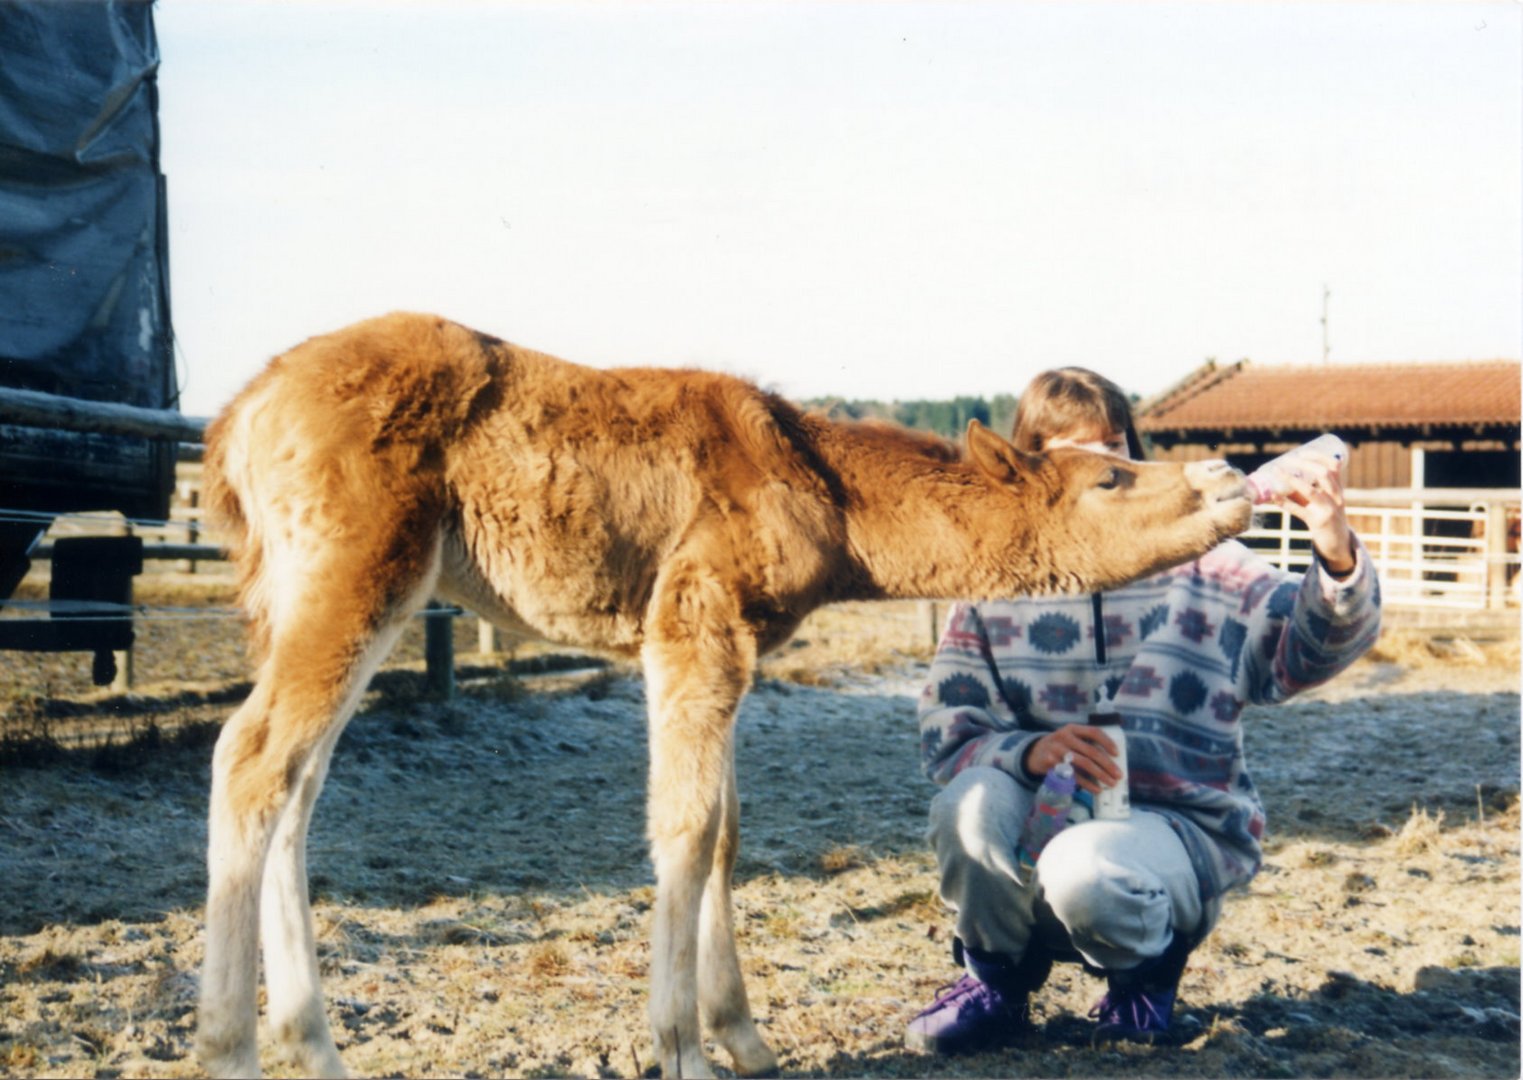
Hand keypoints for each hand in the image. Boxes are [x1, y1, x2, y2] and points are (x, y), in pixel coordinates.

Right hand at [1024, 726, 1122, 794]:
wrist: (1035, 752)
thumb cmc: (1061, 746)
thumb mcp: (1070, 738)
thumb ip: (1086, 744)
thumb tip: (1113, 761)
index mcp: (1073, 728)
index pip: (1093, 732)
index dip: (1107, 742)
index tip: (1117, 754)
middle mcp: (1064, 737)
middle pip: (1091, 751)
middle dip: (1108, 764)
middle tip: (1119, 775)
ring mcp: (1057, 750)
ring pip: (1084, 764)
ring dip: (1100, 775)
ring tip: (1111, 783)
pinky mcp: (1051, 763)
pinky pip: (1073, 775)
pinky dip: (1087, 784)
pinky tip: (1096, 789)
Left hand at [1276, 450, 1355, 575]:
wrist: (1338, 544)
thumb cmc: (1325, 517)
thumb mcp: (1321, 501)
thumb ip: (1305, 490)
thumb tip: (1280, 477)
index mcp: (1338, 489)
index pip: (1334, 467)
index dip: (1318, 457)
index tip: (1301, 452)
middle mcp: (1336, 497)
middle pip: (1323, 474)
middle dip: (1304, 464)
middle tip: (1286, 460)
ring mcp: (1328, 510)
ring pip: (1310, 491)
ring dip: (1291, 479)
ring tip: (1277, 472)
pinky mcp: (1318, 522)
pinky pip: (1299, 510)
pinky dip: (1285, 502)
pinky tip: (1273, 496)